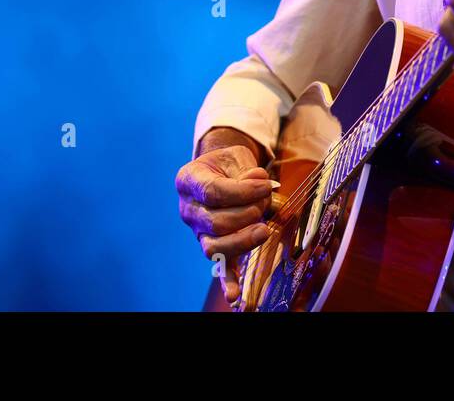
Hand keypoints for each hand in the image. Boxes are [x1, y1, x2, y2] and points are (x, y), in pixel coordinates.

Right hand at [175, 129, 273, 303]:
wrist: (221, 170)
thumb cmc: (228, 164)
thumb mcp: (235, 157)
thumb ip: (247, 170)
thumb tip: (260, 183)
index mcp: (189, 181)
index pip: (212, 192)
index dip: (242, 192)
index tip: (265, 186)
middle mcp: (188, 210)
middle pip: (215, 222)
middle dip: (247, 214)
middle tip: (265, 202)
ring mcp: (198, 232)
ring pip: (214, 247)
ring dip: (243, 240)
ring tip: (264, 230)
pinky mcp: (214, 247)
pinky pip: (219, 268)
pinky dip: (228, 282)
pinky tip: (236, 297)